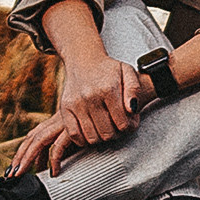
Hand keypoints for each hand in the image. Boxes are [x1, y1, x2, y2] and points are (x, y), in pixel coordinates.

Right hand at [13, 48, 147, 175]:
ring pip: (92, 137)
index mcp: (108, 89)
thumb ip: (134, 90)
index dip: (130, 127)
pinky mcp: (65, 109)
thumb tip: (133, 109)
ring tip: (106, 127)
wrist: (83, 60)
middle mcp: (90, 97)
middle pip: (107, 133)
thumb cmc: (109, 69)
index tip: (130, 122)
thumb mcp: (127, 72)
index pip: (122, 123)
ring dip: (102, 138)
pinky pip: (74, 135)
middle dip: (117, 134)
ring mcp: (76, 104)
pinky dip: (84, 140)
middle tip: (118, 126)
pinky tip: (92, 132)